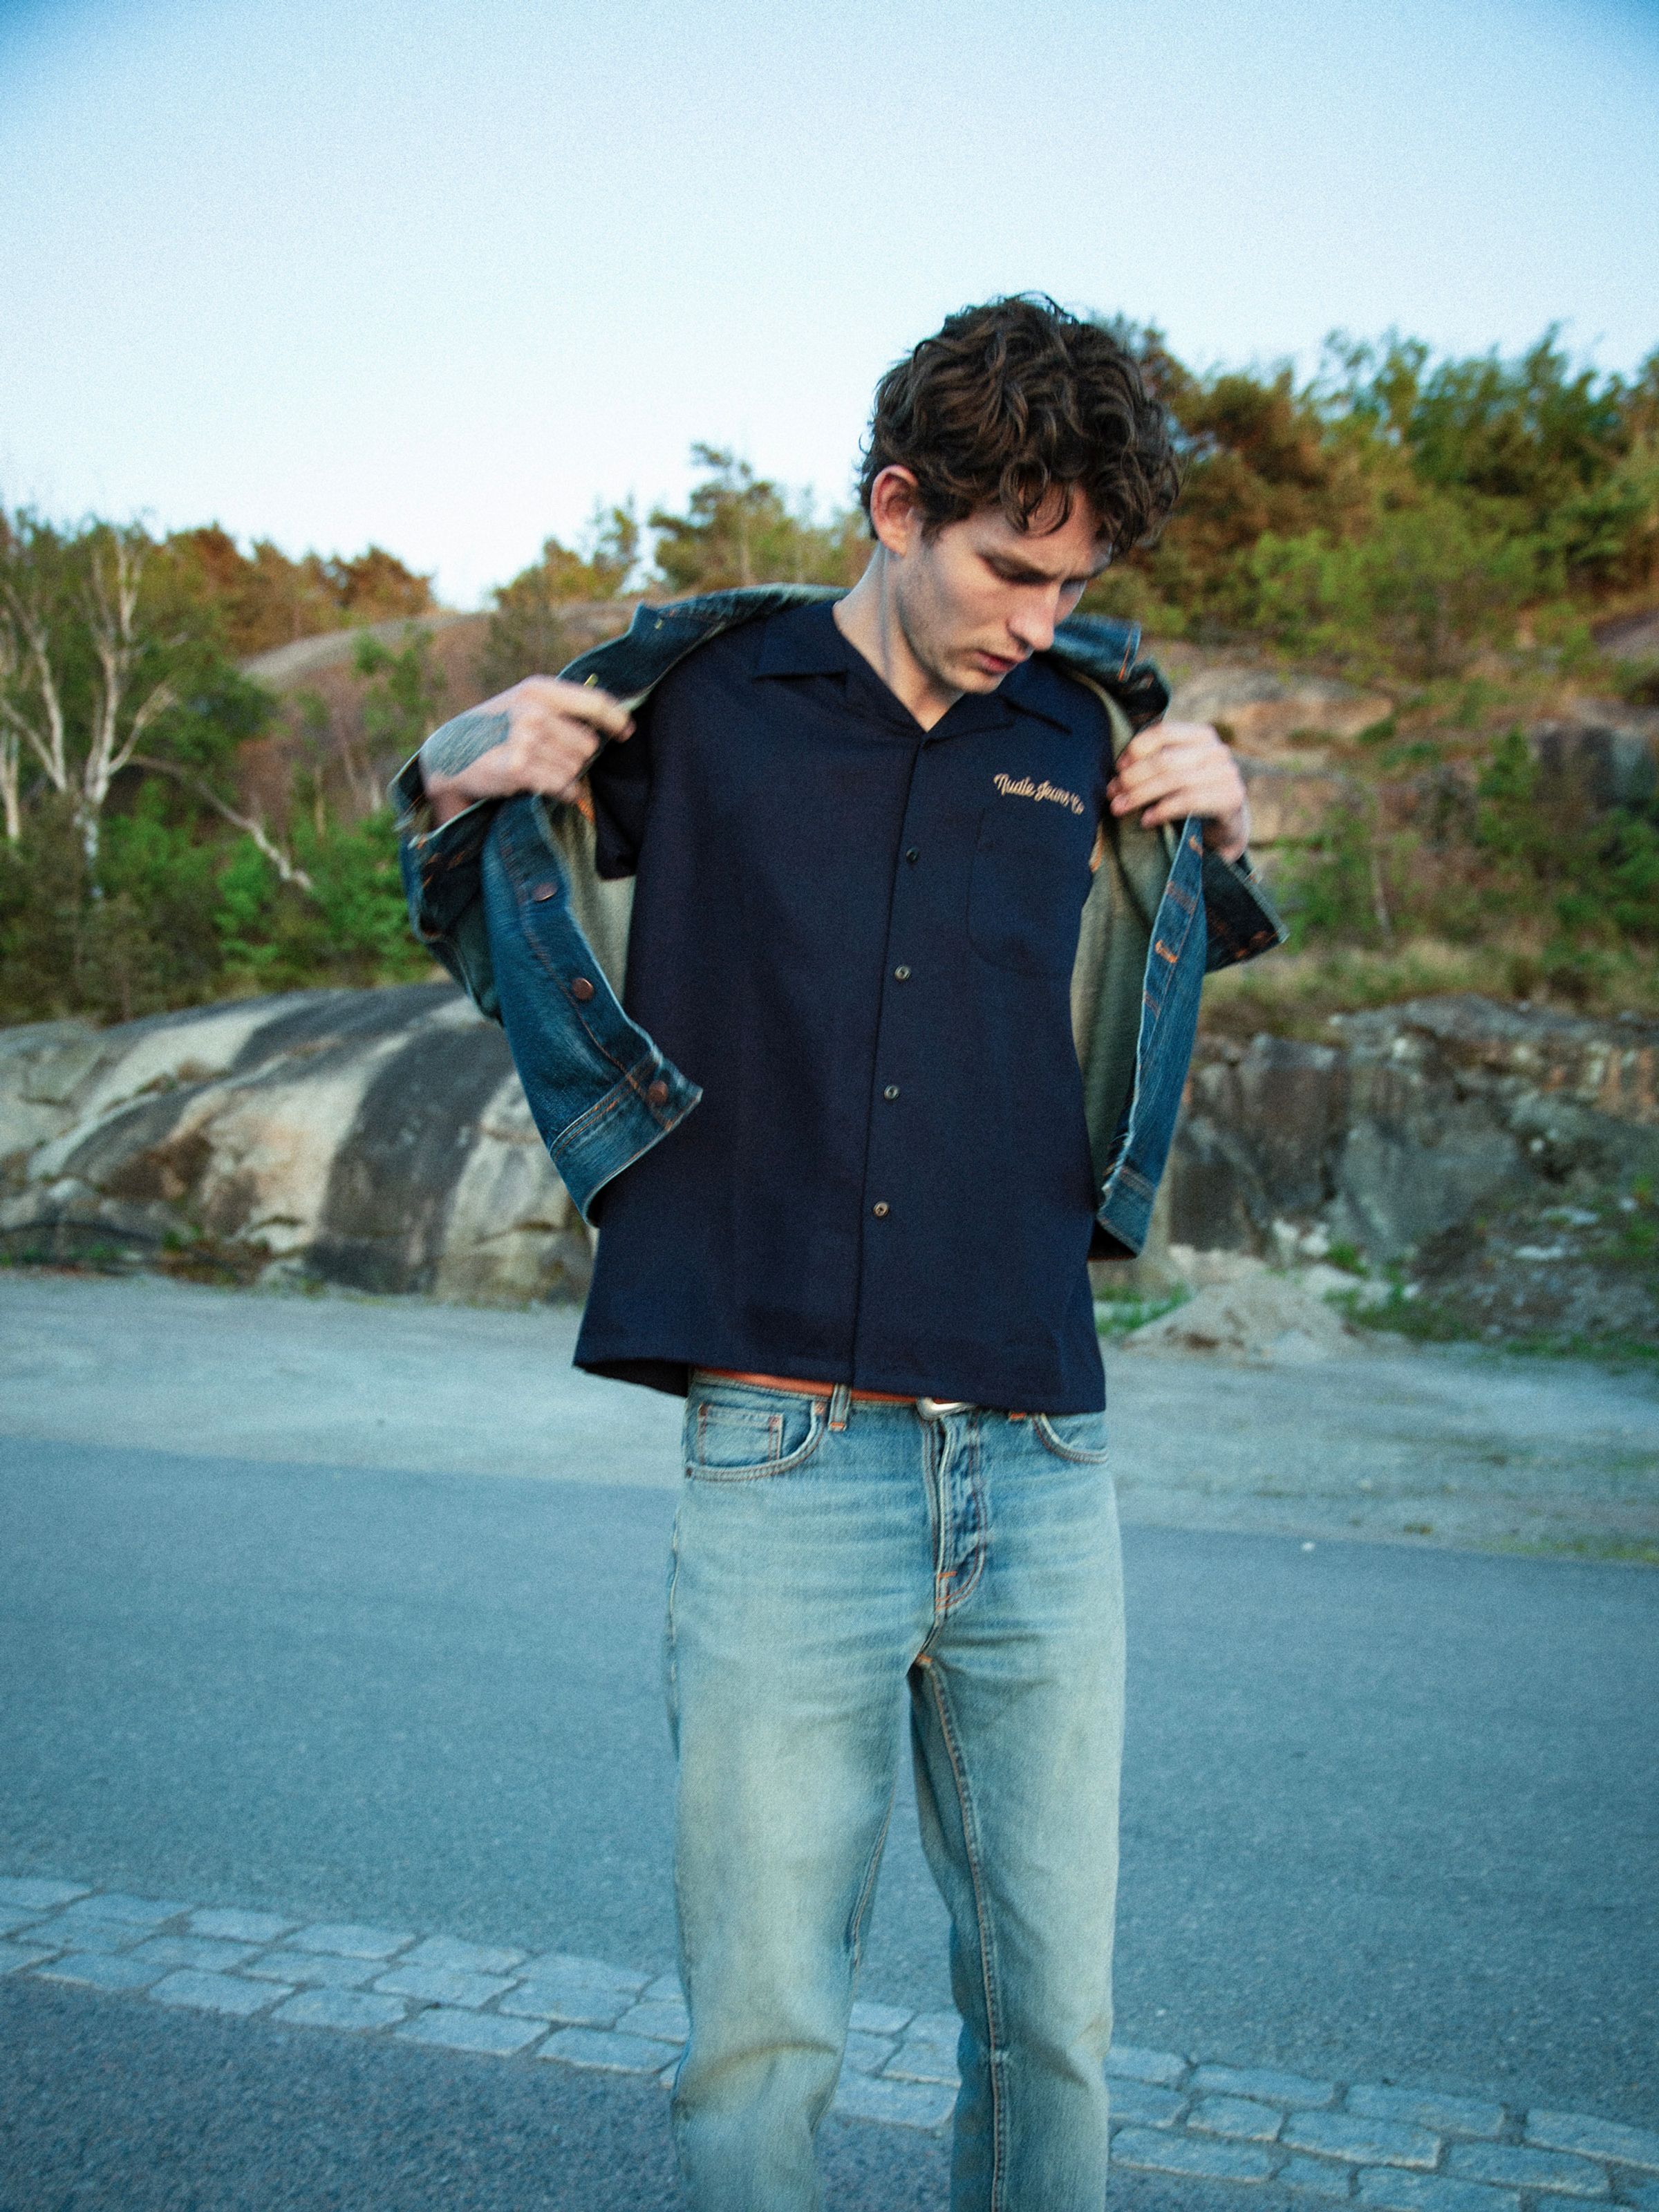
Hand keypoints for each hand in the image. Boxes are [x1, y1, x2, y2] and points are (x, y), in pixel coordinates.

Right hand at [424, 677, 633, 825]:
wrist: (448, 755)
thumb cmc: (494, 732)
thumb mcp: (523, 706)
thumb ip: (561, 709)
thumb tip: (612, 723)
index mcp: (538, 690)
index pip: (595, 702)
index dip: (616, 720)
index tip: (626, 733)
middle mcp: (532, 711)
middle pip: (588, 745)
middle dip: (576, 758)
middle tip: (547, 759)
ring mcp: (524, 740)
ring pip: (576, 769)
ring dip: (565, 777)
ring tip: (537, 770)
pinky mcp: (519, 769)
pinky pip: (565, 787)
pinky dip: (560, 793)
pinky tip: (539, 785)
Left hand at [1107, 719, 1248, 862]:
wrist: (1228, 823)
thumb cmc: (1193, 793)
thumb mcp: (1177, 771)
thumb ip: (1157, 761)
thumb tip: (1118, 769)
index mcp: (1201, 735)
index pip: (1164, 732)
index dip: (1136, 749)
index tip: (1118, 768)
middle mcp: (1217, 750)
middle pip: (1165, 760)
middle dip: (1133, 777)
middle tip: (1112, 793)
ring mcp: (1227, 773)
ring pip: (1174, 781)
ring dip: (1140, 796)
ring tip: (1120, 808)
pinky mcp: (1230, 798)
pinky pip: (1189, 801)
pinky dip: (1162, 811)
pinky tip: (1146, 820)